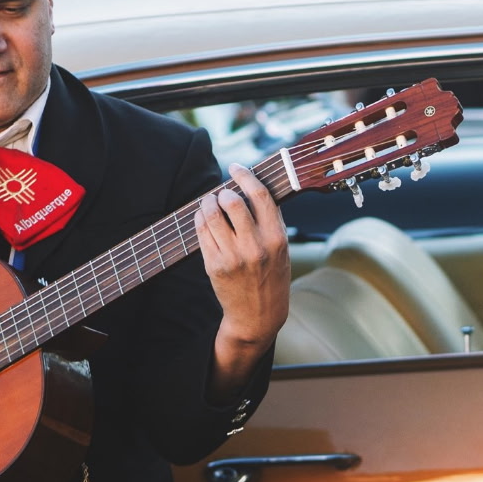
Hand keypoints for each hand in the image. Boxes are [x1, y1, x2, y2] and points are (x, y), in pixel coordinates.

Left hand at [198, 164, 290, 350]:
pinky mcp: (214, 265)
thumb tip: (252, 187)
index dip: (245, 175)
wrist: (258, 315)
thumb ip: (270, 221)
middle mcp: (255, 246)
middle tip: (223, 193)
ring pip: (212, 215)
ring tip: (210, 202)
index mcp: (276, 238)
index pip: (260, 195)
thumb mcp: (282, 249)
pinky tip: (203, 217)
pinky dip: (200, 218)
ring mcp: (232, 257)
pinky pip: (202, 232)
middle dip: (224, 191)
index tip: (236, 166)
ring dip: (208, 202)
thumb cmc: (272, 277)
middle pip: (232, 202)